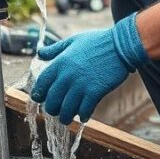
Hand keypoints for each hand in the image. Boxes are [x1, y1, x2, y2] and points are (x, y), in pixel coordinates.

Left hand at [31, 13, 148, 124]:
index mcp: (60, 62)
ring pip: (66, 110)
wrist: (121, 46)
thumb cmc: (97, 42)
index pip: (41, 84)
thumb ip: (54, 49)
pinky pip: (84, 110)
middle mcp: (67, 76)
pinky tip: (83, 115)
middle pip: (52, 101)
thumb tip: (39, 54)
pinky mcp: (95, 92)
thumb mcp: (72, 41)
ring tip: (67, 118)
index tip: (41, 99)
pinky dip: (82, 115)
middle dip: (52, 109)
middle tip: (56, 111)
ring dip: (65, 117)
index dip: (38, 94)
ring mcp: (81, 85)